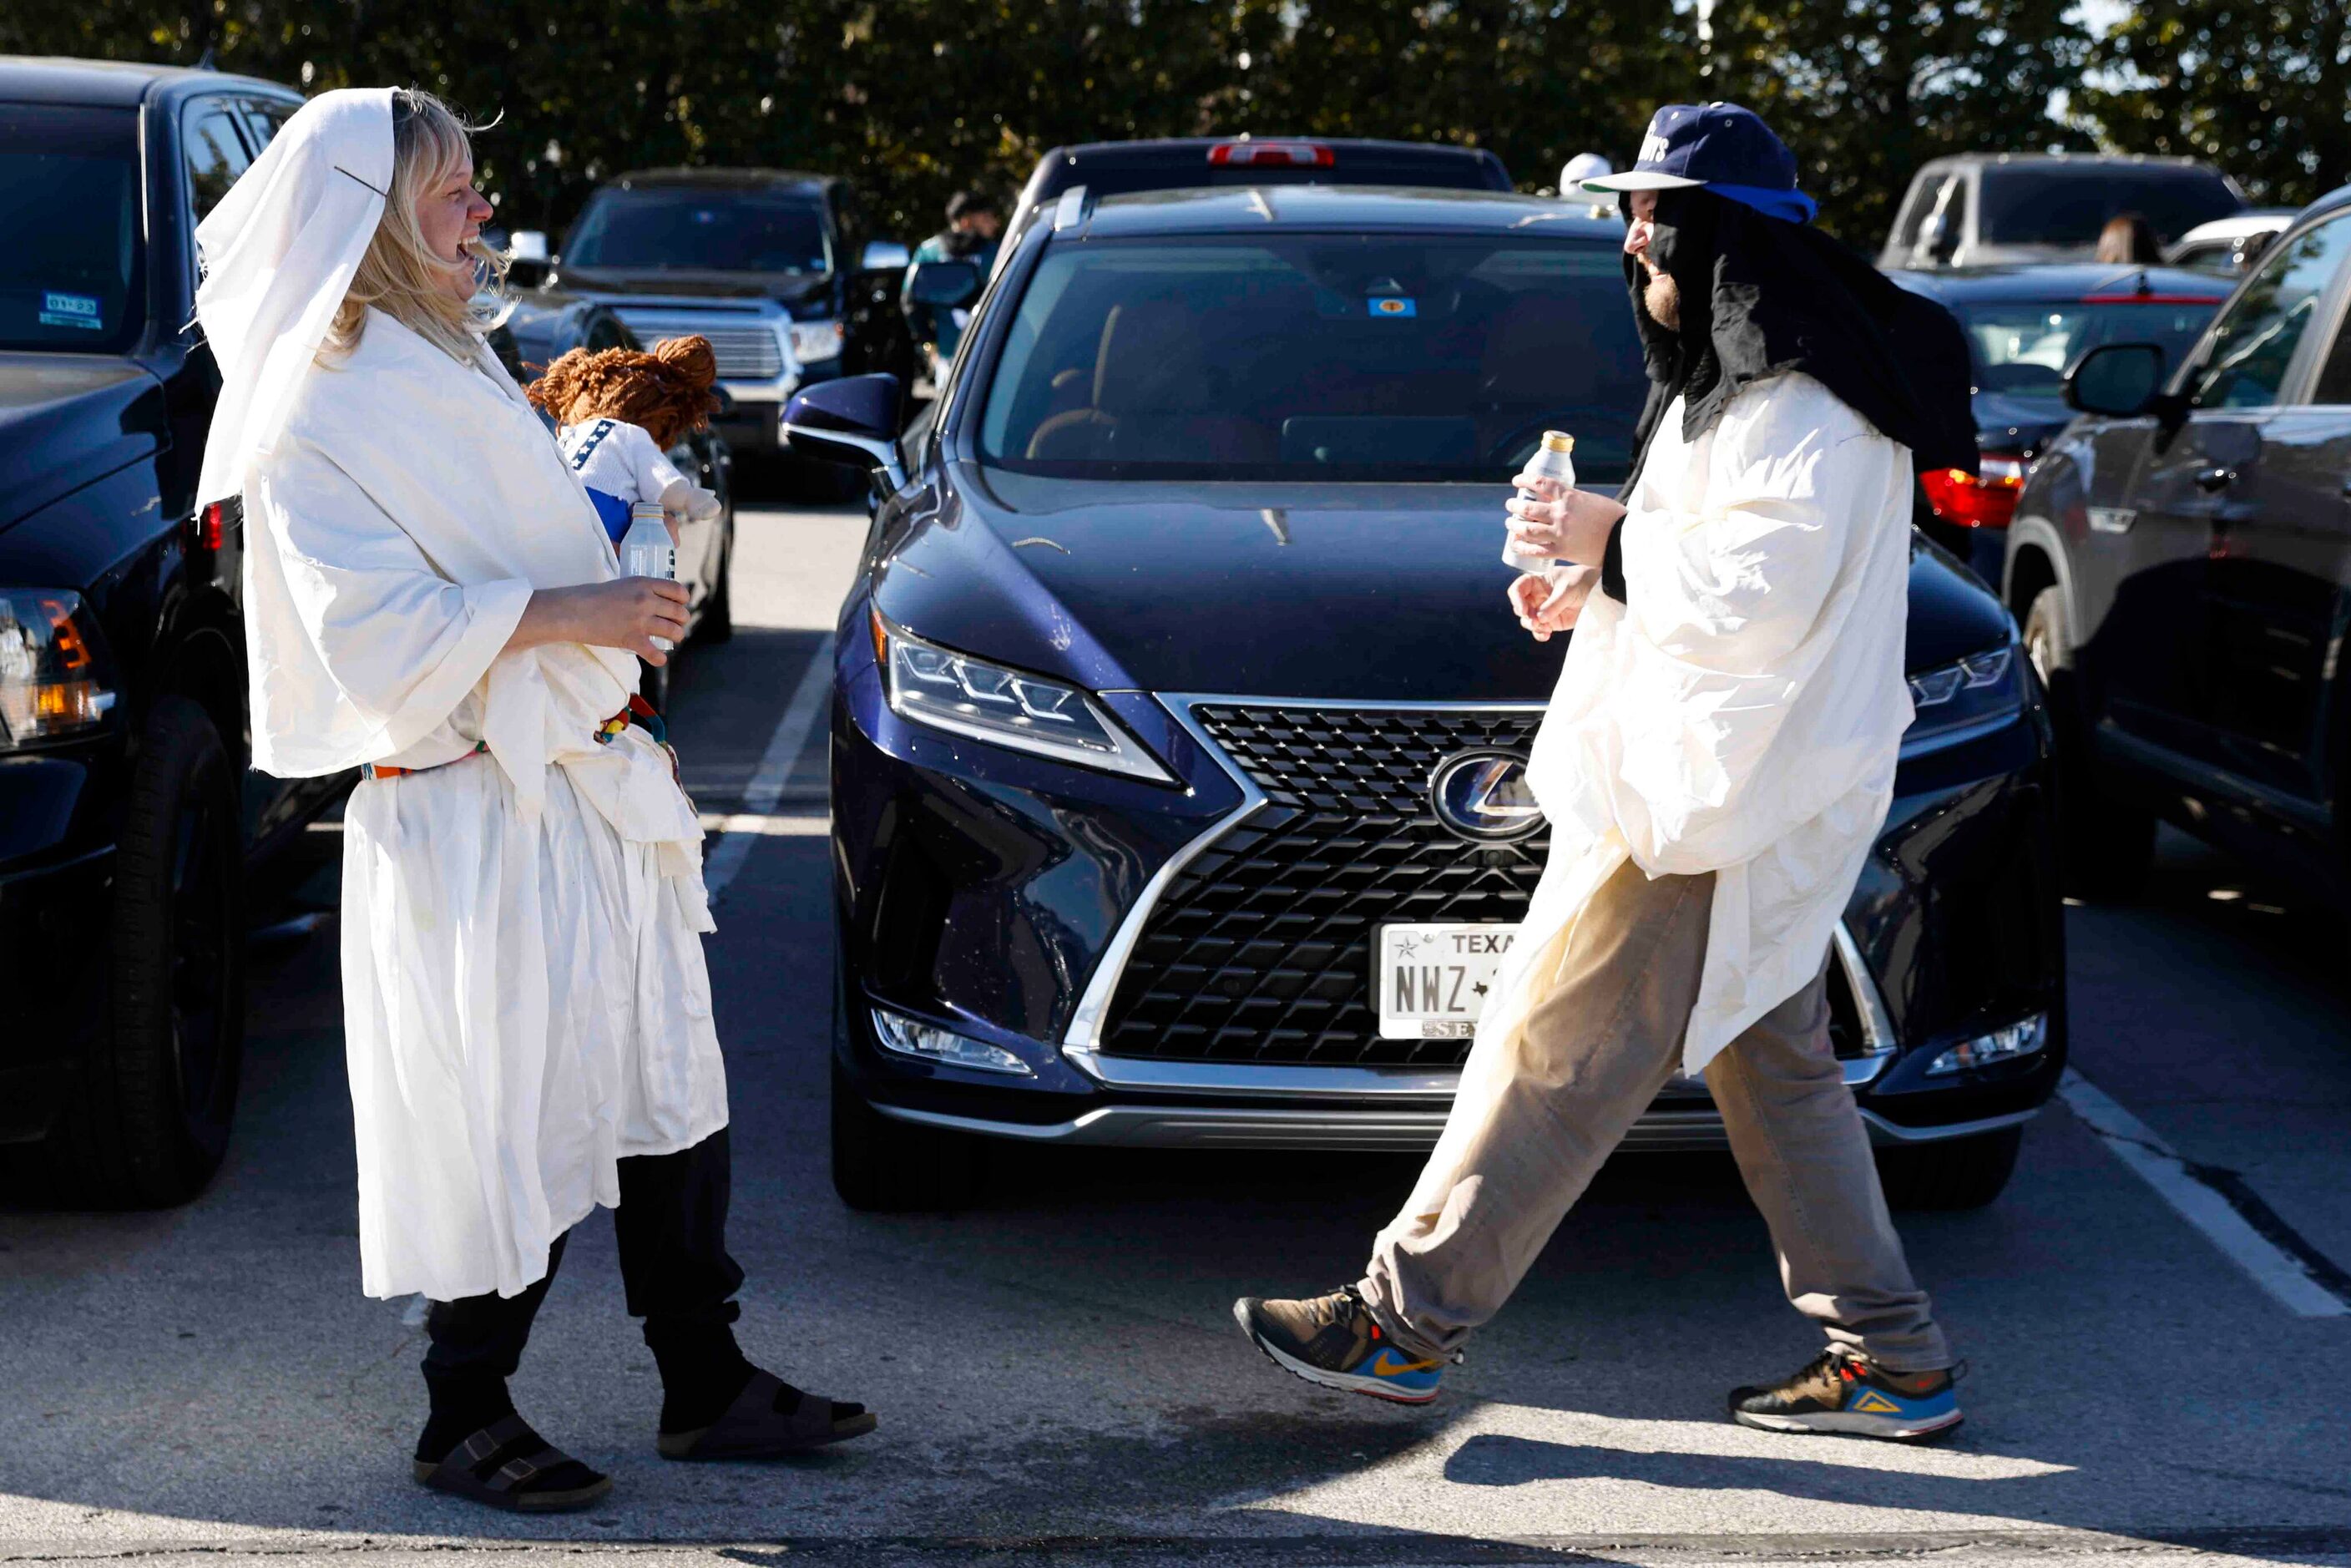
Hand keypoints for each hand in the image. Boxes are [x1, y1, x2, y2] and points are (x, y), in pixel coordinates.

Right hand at [512, 577, 689, 664]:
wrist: (573, 611)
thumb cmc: (591, 596)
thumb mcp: (621, 585)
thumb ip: (638, 591)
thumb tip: (652, 600)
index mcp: (643, 583)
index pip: (677, 590)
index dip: (683, 599)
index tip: (681, 604)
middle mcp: (646, 600)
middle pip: (679, 612)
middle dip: (681, 620)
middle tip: (676, 624)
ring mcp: (641, 621)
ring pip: (673, 631)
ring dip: (676, 636)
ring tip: (672, 639)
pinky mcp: (632, 639)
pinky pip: (656, 654)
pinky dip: (660, 658)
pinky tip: (658, 658)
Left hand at [1505, 477, 1625, 567]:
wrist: (1624, 540)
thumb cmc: (1613, 518)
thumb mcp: (1592, 500)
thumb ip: (1574, 500)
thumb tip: (1561, 500)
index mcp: (1570, 497)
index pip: (1541, 483)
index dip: (1525, 480)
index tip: (1517, 481)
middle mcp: (1562, 514)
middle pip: (1529, 508)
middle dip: (1515, 506)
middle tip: (1510, 505)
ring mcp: (1560, 534)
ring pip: (1528, 529)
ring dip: (1515, 526)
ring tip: (1510, 523)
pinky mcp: (1562, 551)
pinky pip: (1536, 550)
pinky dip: (1523, 547)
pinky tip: (1515, 544)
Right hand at [1507, 568, 1595, 641]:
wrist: (1596, 591)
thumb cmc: (1580, 582)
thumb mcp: (1568, 589)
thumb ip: (1554, 604)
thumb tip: (1540, 618)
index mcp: (1537, 583)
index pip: (1519, 588)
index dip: (1516, 599)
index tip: (1523, 610)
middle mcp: (1536, 597)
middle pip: (1520, 607)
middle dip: (1525, 616)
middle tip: (1536, 622)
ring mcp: (1543, 610)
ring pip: (1528, 621)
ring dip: (1532, 627)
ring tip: (1544, 629)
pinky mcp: (1551, 622)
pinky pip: (1539, 631)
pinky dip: (1540, 635)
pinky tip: (1547, 636)